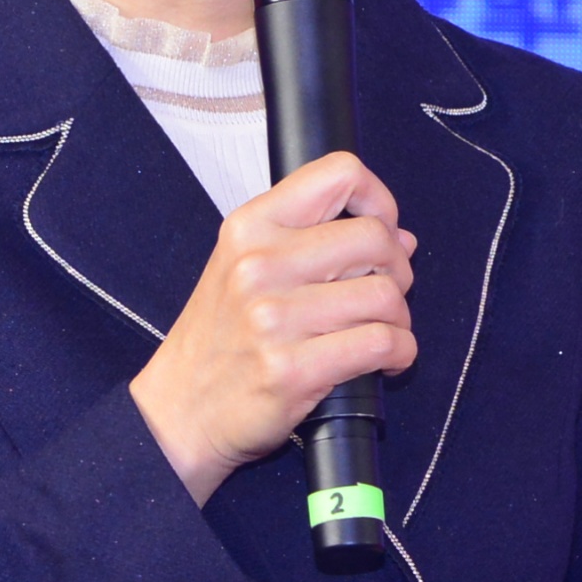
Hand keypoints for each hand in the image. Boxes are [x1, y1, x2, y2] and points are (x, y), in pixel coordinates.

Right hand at [129, 150, 415, 506]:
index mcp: (250, 226)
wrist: (179, 408)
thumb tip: (402, 238)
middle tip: (384, 295)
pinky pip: (382, 344)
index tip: (381, 230)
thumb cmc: (220, 337)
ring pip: (386, 296)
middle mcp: (259, 264)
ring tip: (379, 333)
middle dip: (397, 270)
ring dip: (399, 319)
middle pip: (375, 238)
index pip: (338, 173)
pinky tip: (385, 362)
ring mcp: (274, 319)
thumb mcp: (246, 266)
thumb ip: (316, 242)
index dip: (377, 200)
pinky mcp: (292, 370)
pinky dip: (401, 353)